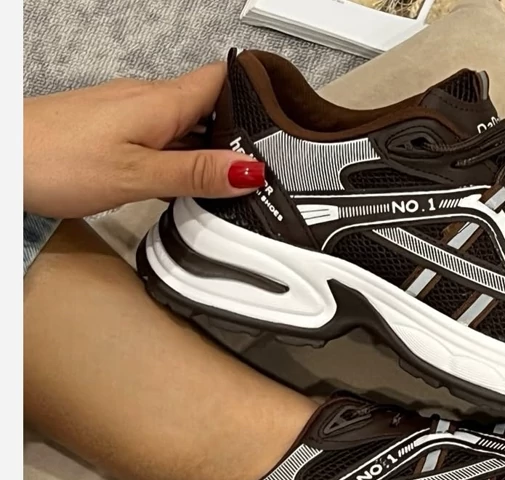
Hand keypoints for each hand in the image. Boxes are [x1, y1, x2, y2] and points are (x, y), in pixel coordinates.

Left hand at [24, 62, 264, 217]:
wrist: (3, 157)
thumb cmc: (55, 160)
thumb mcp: (139, 174)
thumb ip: (195, 173)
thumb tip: (248, 170)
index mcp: (162, 102)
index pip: (223, 79)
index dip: (256, 90)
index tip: (285, 111)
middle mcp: (148, 100)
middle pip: (209, 106)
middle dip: (238, 133)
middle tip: (262, 167)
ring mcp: (130, 114)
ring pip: (186, 124)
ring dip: (208, 150)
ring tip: (225, 183)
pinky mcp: (114, 130)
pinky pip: (162, 137)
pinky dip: (181, 158)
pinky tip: (180, 183)